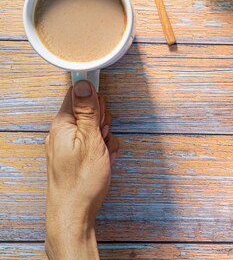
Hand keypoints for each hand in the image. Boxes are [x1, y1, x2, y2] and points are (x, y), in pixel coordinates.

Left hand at [45, 80, 119, 259]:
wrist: (75, 212)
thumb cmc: (81, 181)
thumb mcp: (90, 140)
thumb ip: (88, 111)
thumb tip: (84, 84)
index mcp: (62, 124)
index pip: (78, 95)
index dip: (95, 101)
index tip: (101, 113)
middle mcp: (63, 132)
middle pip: (90, 111)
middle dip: (104, 122)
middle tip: (102, 137)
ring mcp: (70, 145)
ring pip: (97, 128)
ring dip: (106, 138)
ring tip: (103, 152)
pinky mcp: (77, 156)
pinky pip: (96, 144)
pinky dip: (104, 150)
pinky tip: (104, 160)